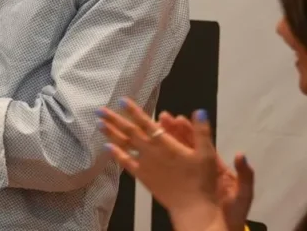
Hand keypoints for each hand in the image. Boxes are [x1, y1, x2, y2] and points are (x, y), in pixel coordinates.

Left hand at [98, 99, 223, 229]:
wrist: (192, 207)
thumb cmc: (201, 180)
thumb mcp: (208, 154)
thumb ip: (202, 131)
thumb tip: (199, 110)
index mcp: (165, 143)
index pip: (146, 123)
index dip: (134, 111)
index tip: (121, 100)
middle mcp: (151, 151)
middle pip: (130, 132)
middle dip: (114, 119)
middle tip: (100, 110)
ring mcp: (144, 164)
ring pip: (124, 145)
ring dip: (111, 133)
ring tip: (99, 123)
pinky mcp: (142, 176)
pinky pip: (126, 163)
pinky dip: (116, 154)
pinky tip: (107, 147)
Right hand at [157, 112, 254, 230]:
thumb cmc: (234, 216)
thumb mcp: (243, 195)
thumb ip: (244, 175)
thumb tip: (240, 155)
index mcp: (215, 168)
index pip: (201, 144)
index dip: (190, 130)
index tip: (179, 118)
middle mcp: (201, 170)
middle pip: (185, 146)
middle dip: (173, 131)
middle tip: (161, 118)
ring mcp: (189, 179)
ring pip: (175, 156)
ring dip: (163, 143)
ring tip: (151, 130)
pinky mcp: (180, 189)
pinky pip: (168, 172)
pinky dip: (158, 162)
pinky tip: (146, 154)